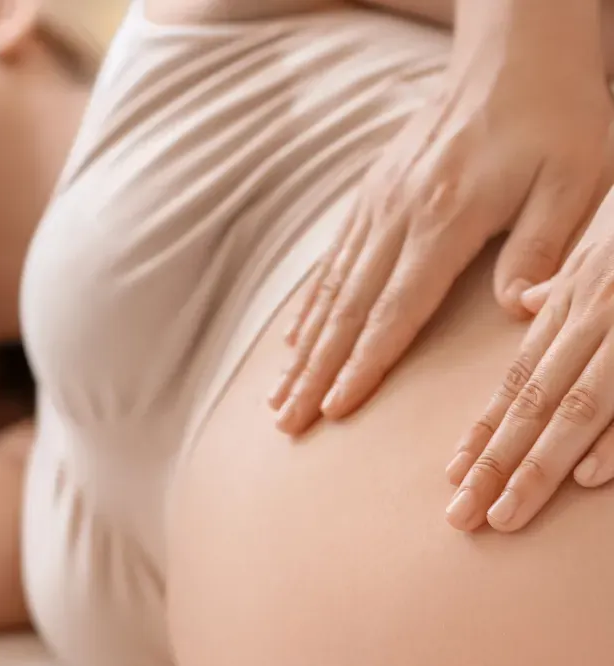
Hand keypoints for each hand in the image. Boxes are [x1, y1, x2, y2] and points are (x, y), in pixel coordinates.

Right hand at [271, 0, 612, 435]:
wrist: (514, 54)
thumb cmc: (556, 117)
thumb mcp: (575, 179)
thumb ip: (541, 247)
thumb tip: (512, 311)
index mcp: (445, 219)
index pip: (395, 311)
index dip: (363, 365)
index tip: (335, 408)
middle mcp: (397, 216)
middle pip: (347, 312)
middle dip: (315, 374)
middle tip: (288, 421)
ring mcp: (377, 206)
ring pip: (330, 292)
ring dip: (303, 351)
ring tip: (278, 396)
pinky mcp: (370, 197)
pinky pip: (332, 262)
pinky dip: (309, 308)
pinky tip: (293, 342)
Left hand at [445, 176, 613, 532]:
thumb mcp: (609, 243)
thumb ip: (570, 283)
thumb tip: (528, 304)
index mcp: (580, 300)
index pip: (519, 377)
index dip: (484, 428)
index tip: (453, 474)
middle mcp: (601, 317)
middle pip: (537, 402)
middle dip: (495, 464)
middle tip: (460, 516)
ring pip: (582, 406)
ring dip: (539, 465)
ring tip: (505, 515)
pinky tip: (589, 477)